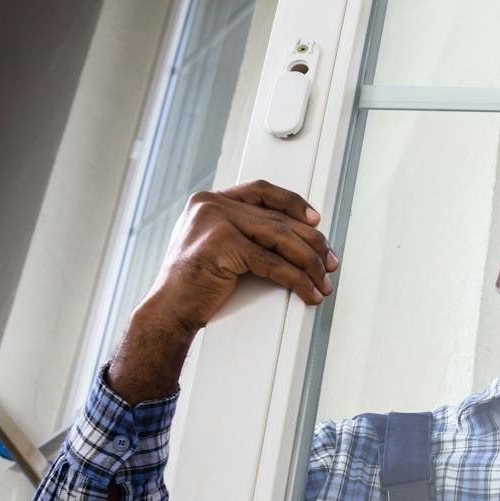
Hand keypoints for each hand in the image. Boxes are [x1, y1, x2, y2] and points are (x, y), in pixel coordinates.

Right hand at [108, 180, 336, 401]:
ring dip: (310, 263)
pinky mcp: (221, 245)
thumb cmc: (193, 282)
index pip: (262, 191)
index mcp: (208, 201)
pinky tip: (307, 290)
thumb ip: (244, 230)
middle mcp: (210, 205)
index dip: (294, 204)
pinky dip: (297, 280)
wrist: (169, 309)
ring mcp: (214, 222)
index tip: (316, 221)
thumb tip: (294, 236)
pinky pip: (272, 263)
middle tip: (329, 262)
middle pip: (278, 219)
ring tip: (323, 281)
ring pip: (281, 239)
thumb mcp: (217, 244)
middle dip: (312, 243)